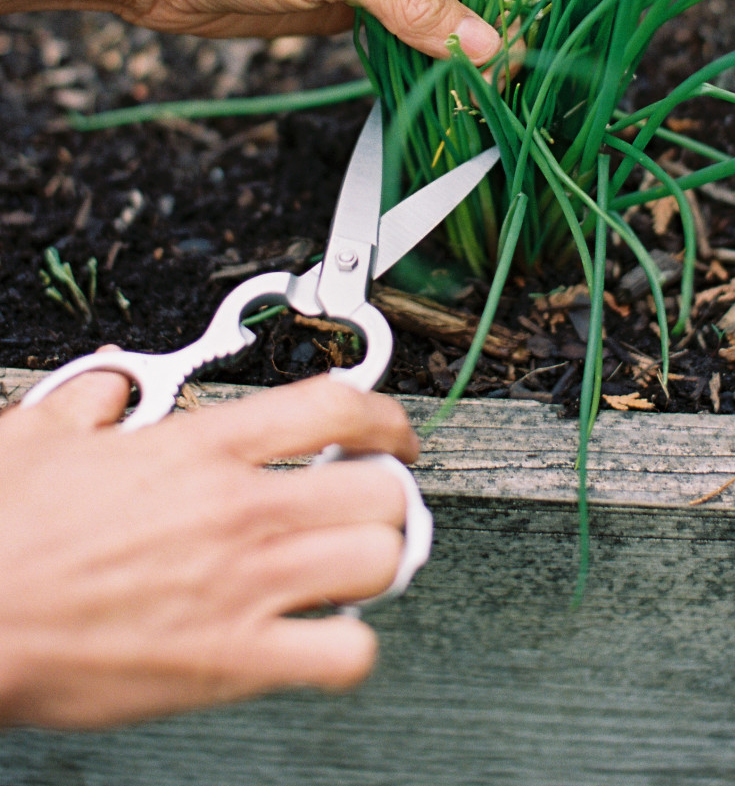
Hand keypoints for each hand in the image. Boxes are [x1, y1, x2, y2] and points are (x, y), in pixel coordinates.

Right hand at [0, 366, 417, 727]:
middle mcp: (239, 511)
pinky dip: (351, 645)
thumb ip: (95, 393)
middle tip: (371, 496)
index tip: (389, 429)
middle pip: (379, 486)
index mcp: (201, 448)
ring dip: (377, 559)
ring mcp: (245, 587)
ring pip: (379, 560)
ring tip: (355, 559)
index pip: (334, 406)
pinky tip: (327, 631)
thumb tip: (112, 379)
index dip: (383, 413)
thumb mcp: (42, 431)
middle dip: (387, 490)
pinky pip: (345, 654)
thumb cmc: (4, 536)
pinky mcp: (235, 661)